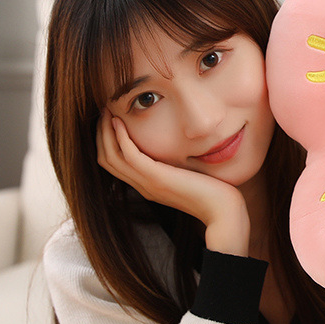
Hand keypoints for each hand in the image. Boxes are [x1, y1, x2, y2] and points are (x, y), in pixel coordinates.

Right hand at [96, 113, 250, 255]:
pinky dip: (120, 137)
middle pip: (106, 159)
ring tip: (108, 111)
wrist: (223, 212)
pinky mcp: (157, 178)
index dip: (107, 141)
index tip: (111, 119)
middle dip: (101, 134)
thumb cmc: (213, 193)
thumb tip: (179, 150)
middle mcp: (143, 186)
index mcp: (148, 186)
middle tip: (104, 111)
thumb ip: (177, 165)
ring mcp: (148, 183)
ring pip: (111, 157)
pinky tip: (120, 122)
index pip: (114, 164)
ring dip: (105, 132)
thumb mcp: (189, 176)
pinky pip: (129, 155)